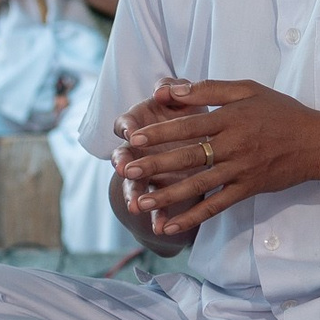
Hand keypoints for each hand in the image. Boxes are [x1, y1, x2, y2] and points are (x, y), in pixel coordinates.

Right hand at [109, 79, 197, 222]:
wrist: (197, 144)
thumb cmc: (188, 116)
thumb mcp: (184, 101)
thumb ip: (174, 92)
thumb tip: (161, 90)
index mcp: (140, 125)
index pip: (125, 124)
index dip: (127, 127)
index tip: (131, 132)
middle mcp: (137, 152)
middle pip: (123, 157)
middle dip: (122, 163)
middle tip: (123, 169)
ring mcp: (146, 175)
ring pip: (134, 186)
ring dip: (134, 195)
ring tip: (135, 207)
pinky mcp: (159, 194)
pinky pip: (156, 209)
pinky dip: (157, 218)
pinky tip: (161, 229)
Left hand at [112, 79, 319, 235]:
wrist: (318, 143)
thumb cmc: (282, 112)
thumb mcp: (248, 90)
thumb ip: (208, 89)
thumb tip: (169, 90)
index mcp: (232, 118)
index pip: (190, 126)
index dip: (160, 132)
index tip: (134, 138)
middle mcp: (234, 145)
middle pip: (189, 156)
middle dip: (156, 164)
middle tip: (128, 170)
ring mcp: (241, 170)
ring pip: (199, 184)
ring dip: (168, 195)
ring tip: (141, 202)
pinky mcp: (248, 189)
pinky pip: (217, 205)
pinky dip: (193, 217)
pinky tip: (171, 226)